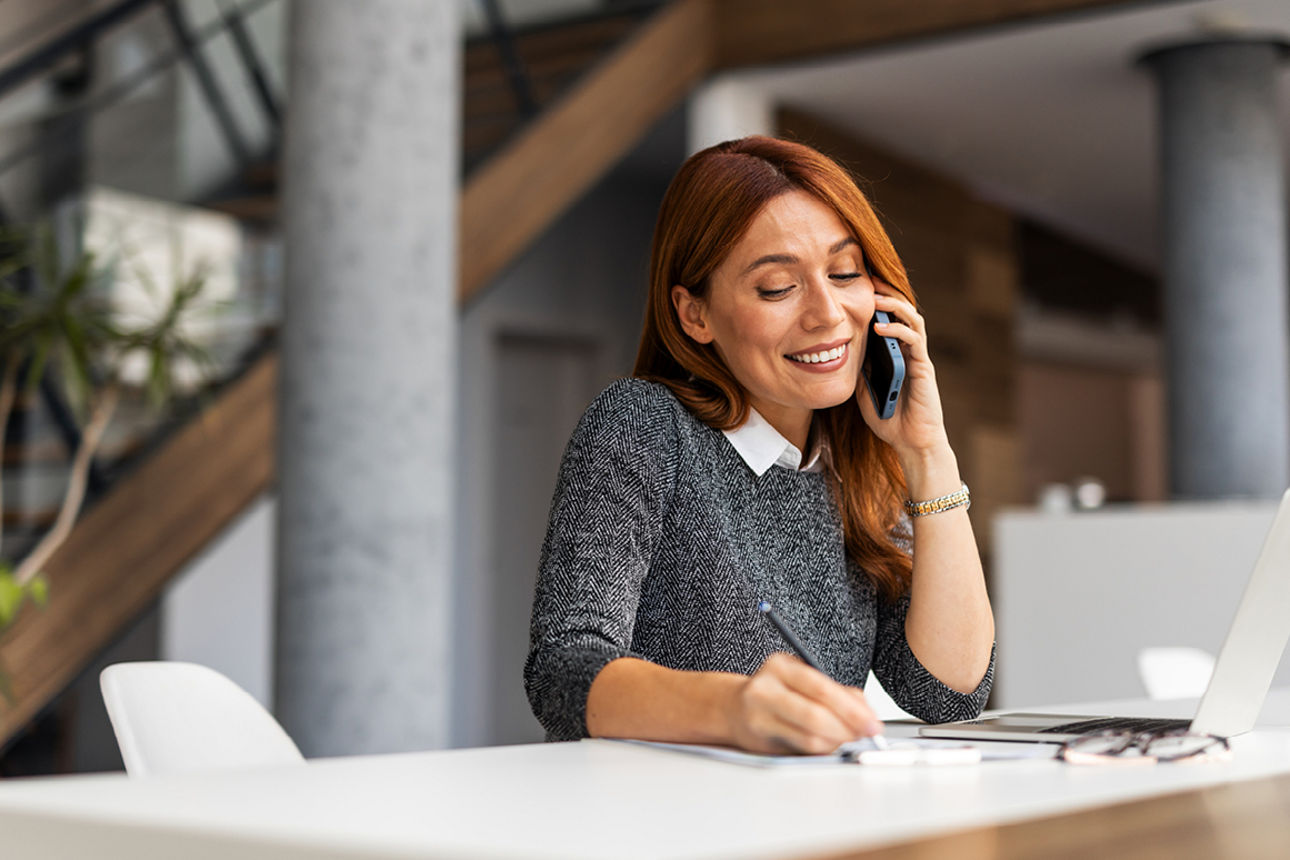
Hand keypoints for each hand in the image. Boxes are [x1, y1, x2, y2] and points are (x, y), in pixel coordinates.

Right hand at [725, 653, 883, 754]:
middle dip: (847, 729)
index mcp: (781, 665)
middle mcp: (766, 686)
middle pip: (815, 714)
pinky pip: (800, 748)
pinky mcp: (758, 736)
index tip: (872, 723)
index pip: (822, 688)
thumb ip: (837, 693)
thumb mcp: (803, 681)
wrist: (733, 708)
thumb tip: (866, 714)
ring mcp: (759, 713)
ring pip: (809, 736)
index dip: (852, 710)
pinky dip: (821, 749)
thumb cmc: (776, 694)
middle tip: (865, 736)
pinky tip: (827, 745)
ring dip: (836, 742)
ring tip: (846, 740)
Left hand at [857, 282, 951, 460]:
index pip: (888, 320)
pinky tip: (880, 327)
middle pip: (903, 313)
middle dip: (887, 294)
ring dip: (895, 305)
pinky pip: (914, 340)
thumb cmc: (890, 420)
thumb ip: (859, 372)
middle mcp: (908, 352)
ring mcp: (918, 357)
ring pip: (912, 320)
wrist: (911, 443)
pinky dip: (897, 330)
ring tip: (876, 297)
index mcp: (895, 355)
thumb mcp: (864, 393)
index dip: (877, 303)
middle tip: (869, 280)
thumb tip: (843, 353)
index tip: (858, 288)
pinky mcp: (924, 366)